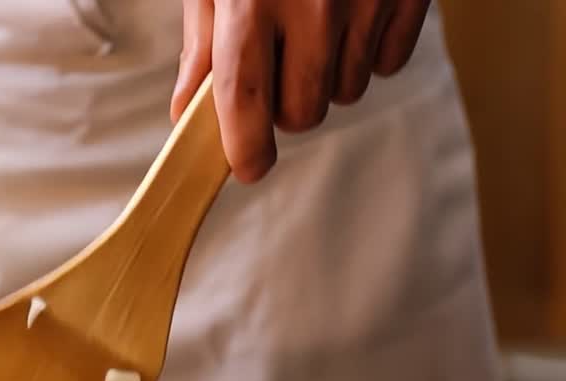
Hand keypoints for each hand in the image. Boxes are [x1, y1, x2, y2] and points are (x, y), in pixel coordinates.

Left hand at [169, 0, 431, 183]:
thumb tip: (188, 112)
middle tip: (277, 71)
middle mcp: (312, 4)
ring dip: (326, 78)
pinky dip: (368, 53)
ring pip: (346, 92)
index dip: (245, 147)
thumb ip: (204, 44)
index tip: (249, 166)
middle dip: (285, 107)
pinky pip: (388, 64)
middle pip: (303, 112)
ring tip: (314, 29)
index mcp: (251, 0)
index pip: (245, 99)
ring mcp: (366, 0)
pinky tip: (352, 16)